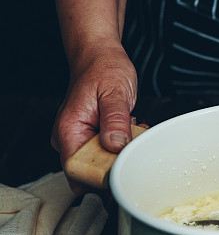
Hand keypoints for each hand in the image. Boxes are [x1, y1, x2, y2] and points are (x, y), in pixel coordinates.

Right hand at [52, 42, 137, 186]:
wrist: (100, 56)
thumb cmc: (103, 68)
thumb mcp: (114, 93)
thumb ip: (115, 120)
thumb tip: (115, 145)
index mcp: (68, 131)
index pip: (77, 171)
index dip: (100, 178)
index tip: (123, 169)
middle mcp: (71, 138)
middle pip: (92, 170)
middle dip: (117, 161)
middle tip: (132, 141)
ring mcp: (82, 138)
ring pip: (104, 161)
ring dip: (123, 151)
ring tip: (132, 128)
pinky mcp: (94, 136)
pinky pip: (109, 151)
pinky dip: (124, 143)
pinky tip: (131, 128)